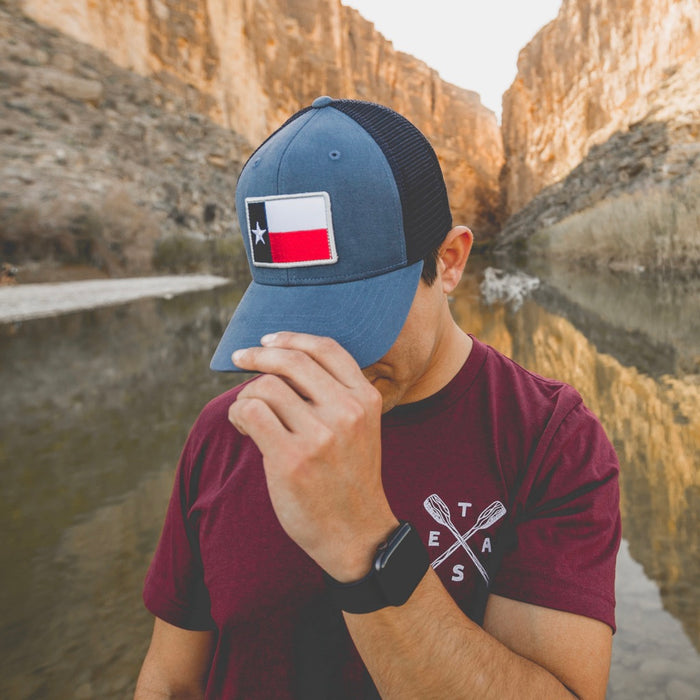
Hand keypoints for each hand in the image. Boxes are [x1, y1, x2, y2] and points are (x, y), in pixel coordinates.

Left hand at [228, 332, 398, 580]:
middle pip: (291, 360)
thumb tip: (280, 363)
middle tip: (240, 358)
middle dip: (258, 355)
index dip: (291, 337)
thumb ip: (334, 395)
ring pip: (266, 385)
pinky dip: (238, 413)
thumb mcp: (360, 429)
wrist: (356, 535)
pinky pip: (251, 412)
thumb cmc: (350, 478)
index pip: (325, 348)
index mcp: (366, 399)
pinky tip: (242, 426)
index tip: (268, 341)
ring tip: (247, 413)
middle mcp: (347, 412)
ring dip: (247, 394)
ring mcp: (321, 436)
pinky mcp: (292, 459)